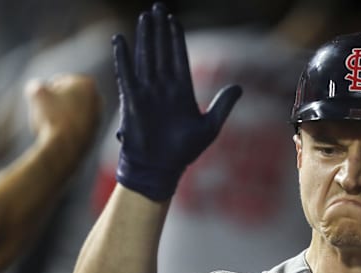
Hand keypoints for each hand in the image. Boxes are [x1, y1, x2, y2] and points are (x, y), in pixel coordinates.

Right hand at [25, 74, 101, 155]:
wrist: (65, 148)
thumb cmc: (52, 116)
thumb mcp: (36, 92)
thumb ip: (37, 85)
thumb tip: (39, 91)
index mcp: (87, 83)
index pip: (58, 81)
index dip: (46, 92)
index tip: (46, 103)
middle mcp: (97, 99)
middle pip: (66, 97)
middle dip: (55, 103)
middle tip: (48, 113)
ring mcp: (97, 117)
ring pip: (68, 112)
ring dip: (59, 116)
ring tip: (52, 124)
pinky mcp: (93, 133)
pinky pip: (71, 127)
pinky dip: (64, 128)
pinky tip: (58, 134)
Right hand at [113, 3, 241, 200]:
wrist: (160, 169)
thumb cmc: (183, 152)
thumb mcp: (210, 127)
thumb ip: (223, 105)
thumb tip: (239, 86)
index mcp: (181, 91)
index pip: (178, 57)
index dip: (176, 38)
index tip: (173, 19)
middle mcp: (163, 88)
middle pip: (161, 51)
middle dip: (159, 30)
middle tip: (157, 8)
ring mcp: (147, 92)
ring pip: (146, 57)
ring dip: (145, 37)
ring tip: (145, 17)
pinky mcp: (133, 100)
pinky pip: (127, 74)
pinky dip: (123, 57)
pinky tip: (121, 40)